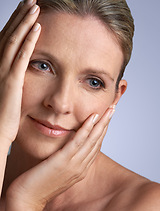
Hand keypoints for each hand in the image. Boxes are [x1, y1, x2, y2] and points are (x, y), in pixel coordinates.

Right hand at [0, 0, 40, 146]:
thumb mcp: (7, 91)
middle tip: (30, 0)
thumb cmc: (3, 114)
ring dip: (24, 22)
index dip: (16, 23)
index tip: (26, 10)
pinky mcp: (12, 81)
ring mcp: (4, 72)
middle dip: (20, 16)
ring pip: (14, 41)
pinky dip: (29, 41)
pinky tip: (37, 28)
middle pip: (9, 35)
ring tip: (35, 6)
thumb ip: (13, 77)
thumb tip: (20, 70)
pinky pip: (21, 57)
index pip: (8, 39)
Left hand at [6, 106, 114, 210]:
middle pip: (97, 142)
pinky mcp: (63, 161)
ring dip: (101, 123)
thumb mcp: (58, 172)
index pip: (95, 147)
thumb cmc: (39, 184)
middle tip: (113, 109)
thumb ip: (66, 161)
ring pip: (92, 140)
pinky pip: (78, 142)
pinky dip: (87, 129)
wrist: (27, 200)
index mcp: (80, 169)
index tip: (106, 119)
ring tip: (109, 109)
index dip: (102, 131)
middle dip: (106, 124)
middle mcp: (81, 167)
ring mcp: (74, 165)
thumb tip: (68, 150)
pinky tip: (92, 118)